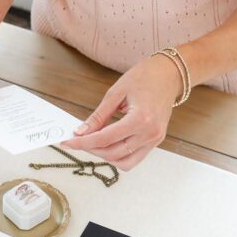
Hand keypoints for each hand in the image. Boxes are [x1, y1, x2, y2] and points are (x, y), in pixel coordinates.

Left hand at [61, 54, 181, 170]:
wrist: (169, 75)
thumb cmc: (145, 77)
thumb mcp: (116, 93)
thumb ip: (98, 116)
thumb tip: (81, 131)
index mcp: (140, 119)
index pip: (104, 139)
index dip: (83, 142)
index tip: (67, 142)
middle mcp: (149, 133)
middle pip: (112, 153)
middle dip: (91, 149)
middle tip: (77, 140)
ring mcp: (154, 140)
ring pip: (124, 162)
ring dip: (104, 156)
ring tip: (92, 144)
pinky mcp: (156, 141)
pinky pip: (134, 158)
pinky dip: (118, 156)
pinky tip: (108, 145)